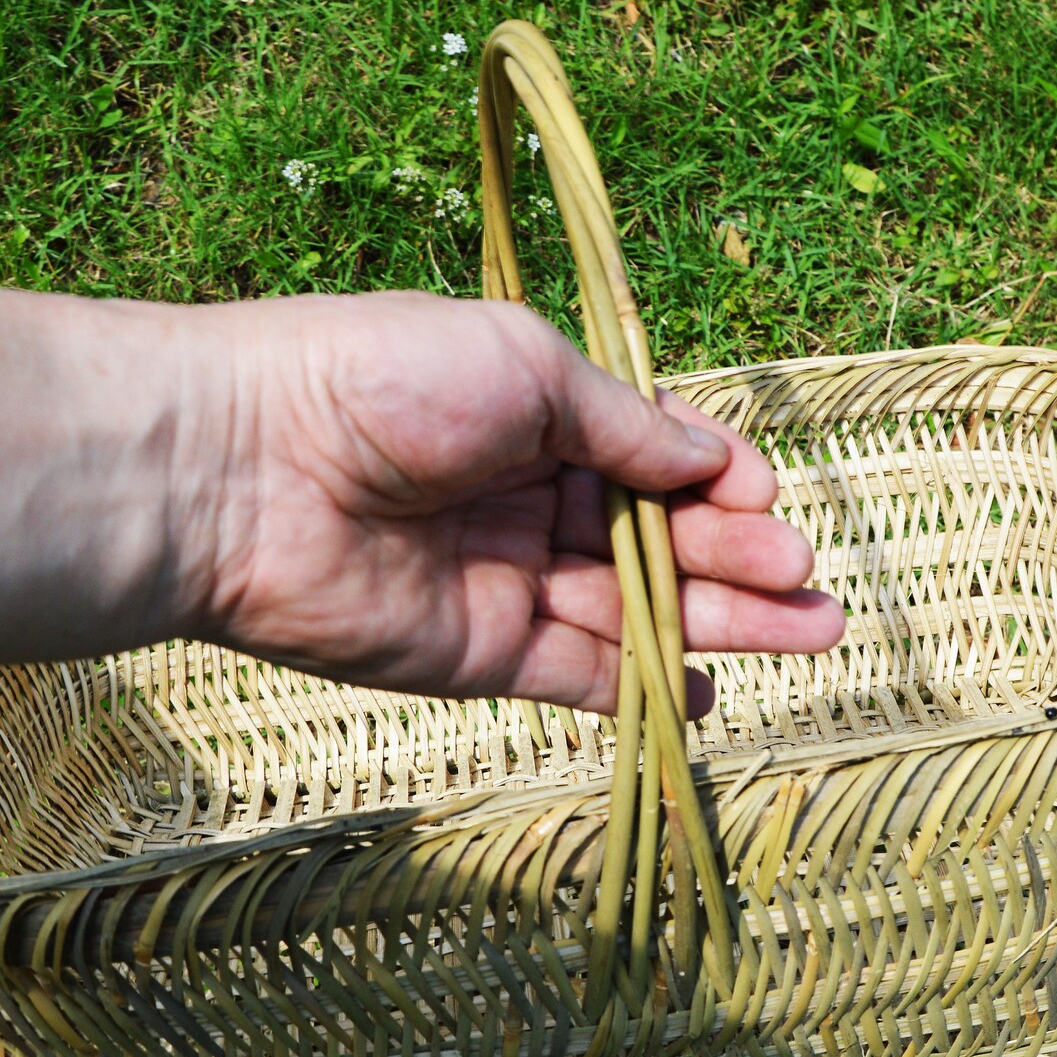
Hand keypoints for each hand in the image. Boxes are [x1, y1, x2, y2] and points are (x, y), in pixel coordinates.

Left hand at [194, 291, 843, 713]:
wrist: (245, 470)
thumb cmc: (382, 382)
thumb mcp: (524, 366)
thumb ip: (623, 424)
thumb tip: (710, 458)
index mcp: (535, 418)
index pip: (652, 457)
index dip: (718, 481)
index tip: (770, 499)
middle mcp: (528, 502)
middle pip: (657, 542)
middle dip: (740, 560)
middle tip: (810, 585)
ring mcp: (508, 583)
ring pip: (634, 612)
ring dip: (720, 624)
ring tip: (810, 631)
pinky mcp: (482, 656)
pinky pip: (580, 676)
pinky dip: (643, 686)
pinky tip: (708, 690)